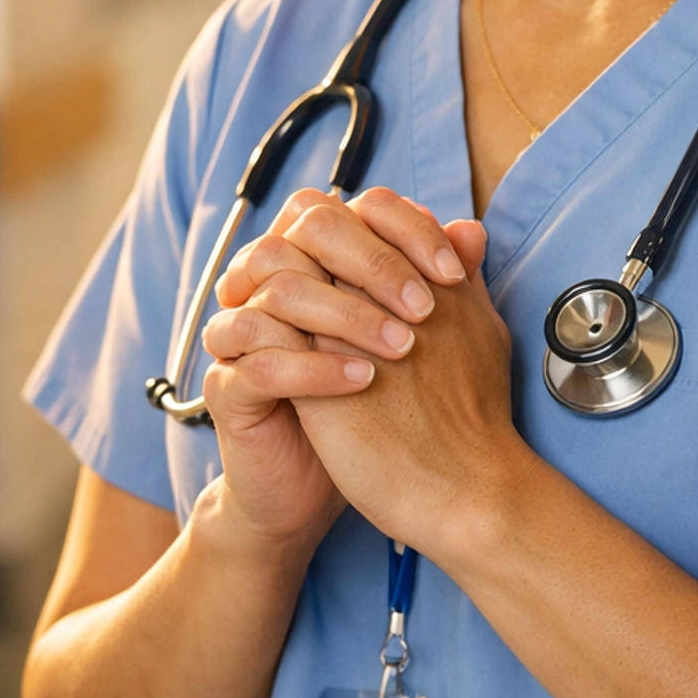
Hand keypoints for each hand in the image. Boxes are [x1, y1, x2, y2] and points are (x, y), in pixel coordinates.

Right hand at [198, 188, 482, 551]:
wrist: (323, 490)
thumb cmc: (371, 407)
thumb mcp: (412, 338)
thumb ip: (433, 281)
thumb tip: (471, 230)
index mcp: (307, 262)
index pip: (344, 207)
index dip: (400, 227)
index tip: (455, 271)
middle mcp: (266, 283)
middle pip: (305, 230)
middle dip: (375, 262)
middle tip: (427, 307)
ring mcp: (240, 331)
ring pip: (279, 289)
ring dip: (348, 315)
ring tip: (402, 348)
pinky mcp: (226, 386)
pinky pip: (260, 361)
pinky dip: (316, 367)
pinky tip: (362, 381)